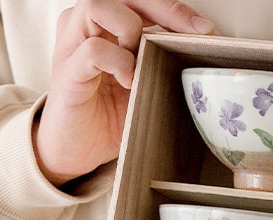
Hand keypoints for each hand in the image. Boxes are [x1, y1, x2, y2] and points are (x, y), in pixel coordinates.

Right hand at [34, 0, 214, 184]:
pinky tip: (128, 82)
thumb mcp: (142, 87)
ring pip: (99, 5)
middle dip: (165, 10)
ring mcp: (72, 45)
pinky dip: (118, 62)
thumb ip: (160, 63)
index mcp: (103, 25)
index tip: (204, 30)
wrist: (75, 152)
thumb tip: (201, 53)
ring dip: (131, 29)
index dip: (173, 9)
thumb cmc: (107, 118)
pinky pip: (94, 48)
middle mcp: (83, 26)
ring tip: (141, 63)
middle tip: (190, 35)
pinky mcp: (67, 70)